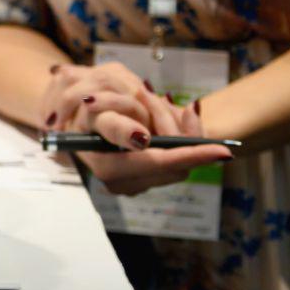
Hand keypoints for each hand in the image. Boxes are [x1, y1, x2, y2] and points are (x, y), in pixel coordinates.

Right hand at [43, 62, 230, 194]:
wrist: (65, 117)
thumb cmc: (81, 106)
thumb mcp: (95, 107)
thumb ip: (118, 124)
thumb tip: (143, 140)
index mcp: (108, 167)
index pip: (161, 163)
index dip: (193, 155)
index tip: (224, 152)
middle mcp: (120, 182)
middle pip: (175, 166)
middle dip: (184, 137)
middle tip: (178, 105)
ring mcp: (131, 185)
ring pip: (178, 167)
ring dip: (180, 137)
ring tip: (164, 105)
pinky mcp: (139, 180)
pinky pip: (172, 166)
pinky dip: (178, 144)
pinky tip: (174, 124)